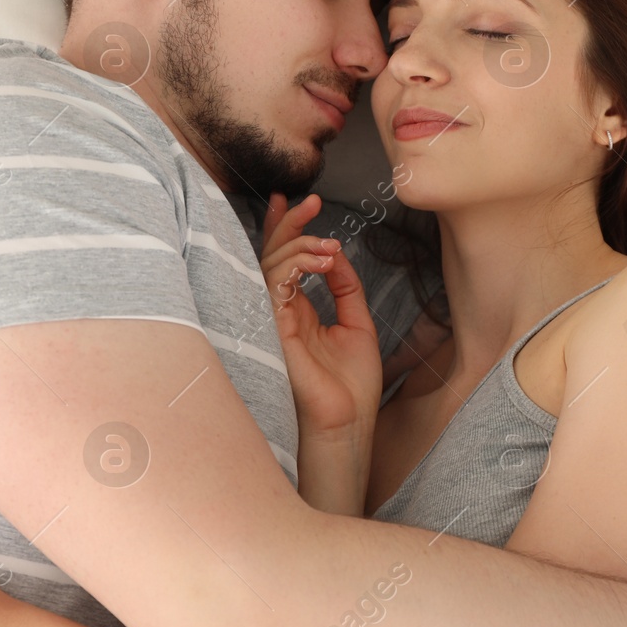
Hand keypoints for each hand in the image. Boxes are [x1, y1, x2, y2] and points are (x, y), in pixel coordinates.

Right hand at [260, 193, 382, 446]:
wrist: (347, 424)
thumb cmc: (350, 386)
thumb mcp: (357, 325)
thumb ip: (347, 289)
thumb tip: (338, 254)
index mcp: (297, 312)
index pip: (285, 262)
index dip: (287, 230)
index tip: (298, 202)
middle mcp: (280, 314)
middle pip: (272, 258)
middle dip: (289, 225)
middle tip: (310, 202)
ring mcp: (272, 321)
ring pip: (269, 267)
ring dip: (299, 245)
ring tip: (329, 244)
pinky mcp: (271, 330)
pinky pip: (273, 286)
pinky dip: (295, 266)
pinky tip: (321, 261)